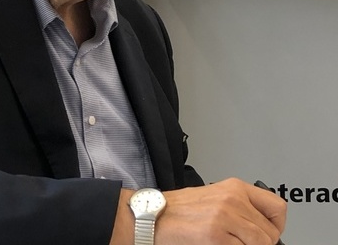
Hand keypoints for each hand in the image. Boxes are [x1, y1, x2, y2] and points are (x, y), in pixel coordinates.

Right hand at [156, 177, 286, 244]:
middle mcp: (233, 200)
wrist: (150, 216)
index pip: (277, 207)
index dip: (275, 225)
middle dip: (258, 243)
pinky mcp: (216, 236)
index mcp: (234, 187)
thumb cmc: (175, 209)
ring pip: (260, 244)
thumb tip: (259, 226)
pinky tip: (215, 244)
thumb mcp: (212, 198)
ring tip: (225, 242)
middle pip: (269, 232)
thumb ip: (237, 206)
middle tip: (239, 242)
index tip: (267, 232)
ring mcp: (225, 218)